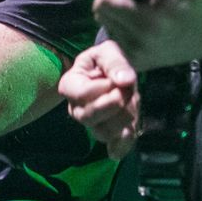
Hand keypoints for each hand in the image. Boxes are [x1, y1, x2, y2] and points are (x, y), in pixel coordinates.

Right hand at [58, 41, 139, 159]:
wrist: (116, 73)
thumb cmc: (105, 61)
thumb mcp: (108, 52)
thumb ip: (115, 63)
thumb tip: (125, 81)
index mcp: (70, 86)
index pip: (83, 94)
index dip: (106, 87)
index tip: (119, 79)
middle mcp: (76, 110)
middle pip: (90, 117)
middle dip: (115, 103)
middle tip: (128, 90)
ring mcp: (91, 125)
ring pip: (104, 132)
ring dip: (124, 116)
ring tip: (132, 100)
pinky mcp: (109, 136)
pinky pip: (114, 148)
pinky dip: (123, 144)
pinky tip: (129, 132)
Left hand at [95, 0, 201, 69]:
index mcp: (150, 26)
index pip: (107, 2)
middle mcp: (140, 46)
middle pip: (102, 12)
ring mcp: (138, 57)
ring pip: (106, 24)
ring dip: (113, 3)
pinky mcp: (139, 62)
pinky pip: (116, 35)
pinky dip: (119, 18)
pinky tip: (136, 8)